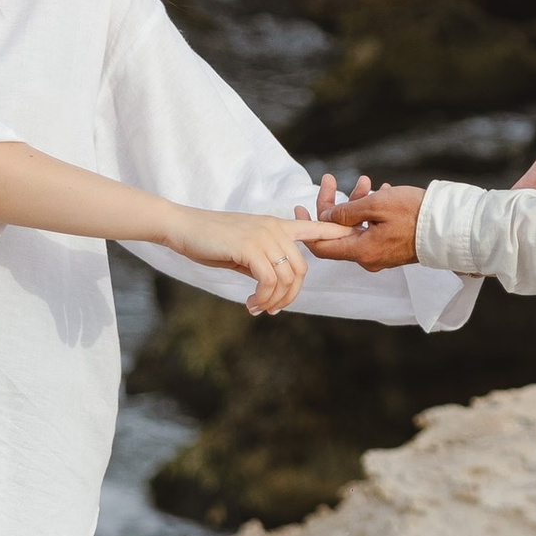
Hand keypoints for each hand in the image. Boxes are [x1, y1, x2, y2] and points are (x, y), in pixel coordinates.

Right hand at [160, 204, 331, 313]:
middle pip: (301, 269)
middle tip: (271, 309)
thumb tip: (272, 285)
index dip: (334, 231)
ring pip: (286, 278)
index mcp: (276, 226)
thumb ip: (262, 262)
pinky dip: (263, 298)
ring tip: (257, 308)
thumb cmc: (209, 240)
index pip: (314, 226)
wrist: (182, 228)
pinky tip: (250, 304)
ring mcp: (263, 236)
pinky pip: (269, 280)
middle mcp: (274, 228)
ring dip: (274, 301)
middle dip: (290, 296)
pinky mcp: (250, 247)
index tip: (354, 234)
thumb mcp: (242, 251)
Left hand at [310, 131, 535, 273]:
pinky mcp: (394, 247)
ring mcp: (382, 253)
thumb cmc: (415, 214)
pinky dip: (372, 209)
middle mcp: (368, 257)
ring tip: (365, 181)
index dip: (307, 226)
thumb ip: (348, 212)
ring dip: (356, 202)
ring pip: (357, 227)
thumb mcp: (377, 205)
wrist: (452, 226)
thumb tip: (326, 217)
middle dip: (333, 205)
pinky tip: (380, 190)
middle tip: (331, 180)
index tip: (300, 205)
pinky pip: (374, 228)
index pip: (322, 247)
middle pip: (339, 232)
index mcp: (360, 251)